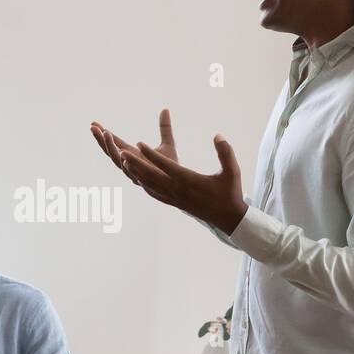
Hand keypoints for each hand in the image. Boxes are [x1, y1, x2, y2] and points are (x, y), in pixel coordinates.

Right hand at [90, 108, 178, 184]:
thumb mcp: (168, 143)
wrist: (178, 185)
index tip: (94, 124)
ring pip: (118, 160)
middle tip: (93, 127)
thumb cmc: (170, 167)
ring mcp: (134, 171)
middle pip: (110, 151)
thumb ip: (164, 127)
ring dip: (111, 147)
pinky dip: (126, 164)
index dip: (104, 134)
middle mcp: (130, 163)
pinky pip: (132, 172)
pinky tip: (122, 154)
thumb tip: (165, 109)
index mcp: (132, 154)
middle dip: (101, 139)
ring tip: (106, 133)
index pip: (114, 143)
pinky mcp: (142, 179)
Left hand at [120, 129, 248, 235]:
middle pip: (151, 175)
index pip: (165, 165)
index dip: (151, 154)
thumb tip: (218, 135)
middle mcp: (178, 190)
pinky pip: (155, 194)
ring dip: (136, 173)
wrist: (228, 217)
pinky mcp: (175, 203)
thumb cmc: (230, 192)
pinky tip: (138, 180)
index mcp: (189, 180)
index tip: (139, 143)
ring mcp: (174, 198)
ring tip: (124, 163)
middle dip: (136, 163)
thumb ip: (225, 152)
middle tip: (121, 152)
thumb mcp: (232, 171)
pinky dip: (144, 185)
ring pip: (150, 185)